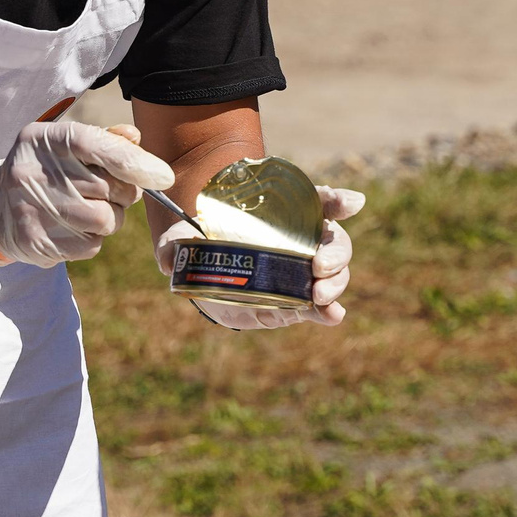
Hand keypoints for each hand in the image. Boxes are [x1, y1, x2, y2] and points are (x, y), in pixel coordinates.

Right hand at [0, 122, 175, 266]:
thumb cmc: (46, 169)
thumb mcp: (66, 145)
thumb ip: (103, 139)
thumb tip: (135, 138)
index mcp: (43, 138)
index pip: (96, 145)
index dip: (135, 161)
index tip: (164, 176)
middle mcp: (32, 171)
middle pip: (110, 187)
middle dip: (123, 192)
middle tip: (108, 192)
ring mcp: (30, 208)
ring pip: (105, 220)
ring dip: (110, 218)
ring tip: (89, 209)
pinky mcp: (34, 241)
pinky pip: (90, 245)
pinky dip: (92, 238)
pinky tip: (73, 227)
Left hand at [156, 185, 364, 329]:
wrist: (208, 274)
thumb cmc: (203, 244)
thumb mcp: (185, 238)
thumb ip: (176, 244)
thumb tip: (166, 258)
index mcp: (283, 213)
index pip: (317, 200)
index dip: (337, 200)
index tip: (350, 203)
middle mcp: (301, 239)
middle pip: (334, 240)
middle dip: (336, 252)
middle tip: (318, 267)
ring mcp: (304, 271)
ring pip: (335, 272)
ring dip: (336, 283)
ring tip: (320, 296)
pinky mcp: (298, 301)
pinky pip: (322, 306)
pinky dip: (330, 312)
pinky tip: (333, 317)